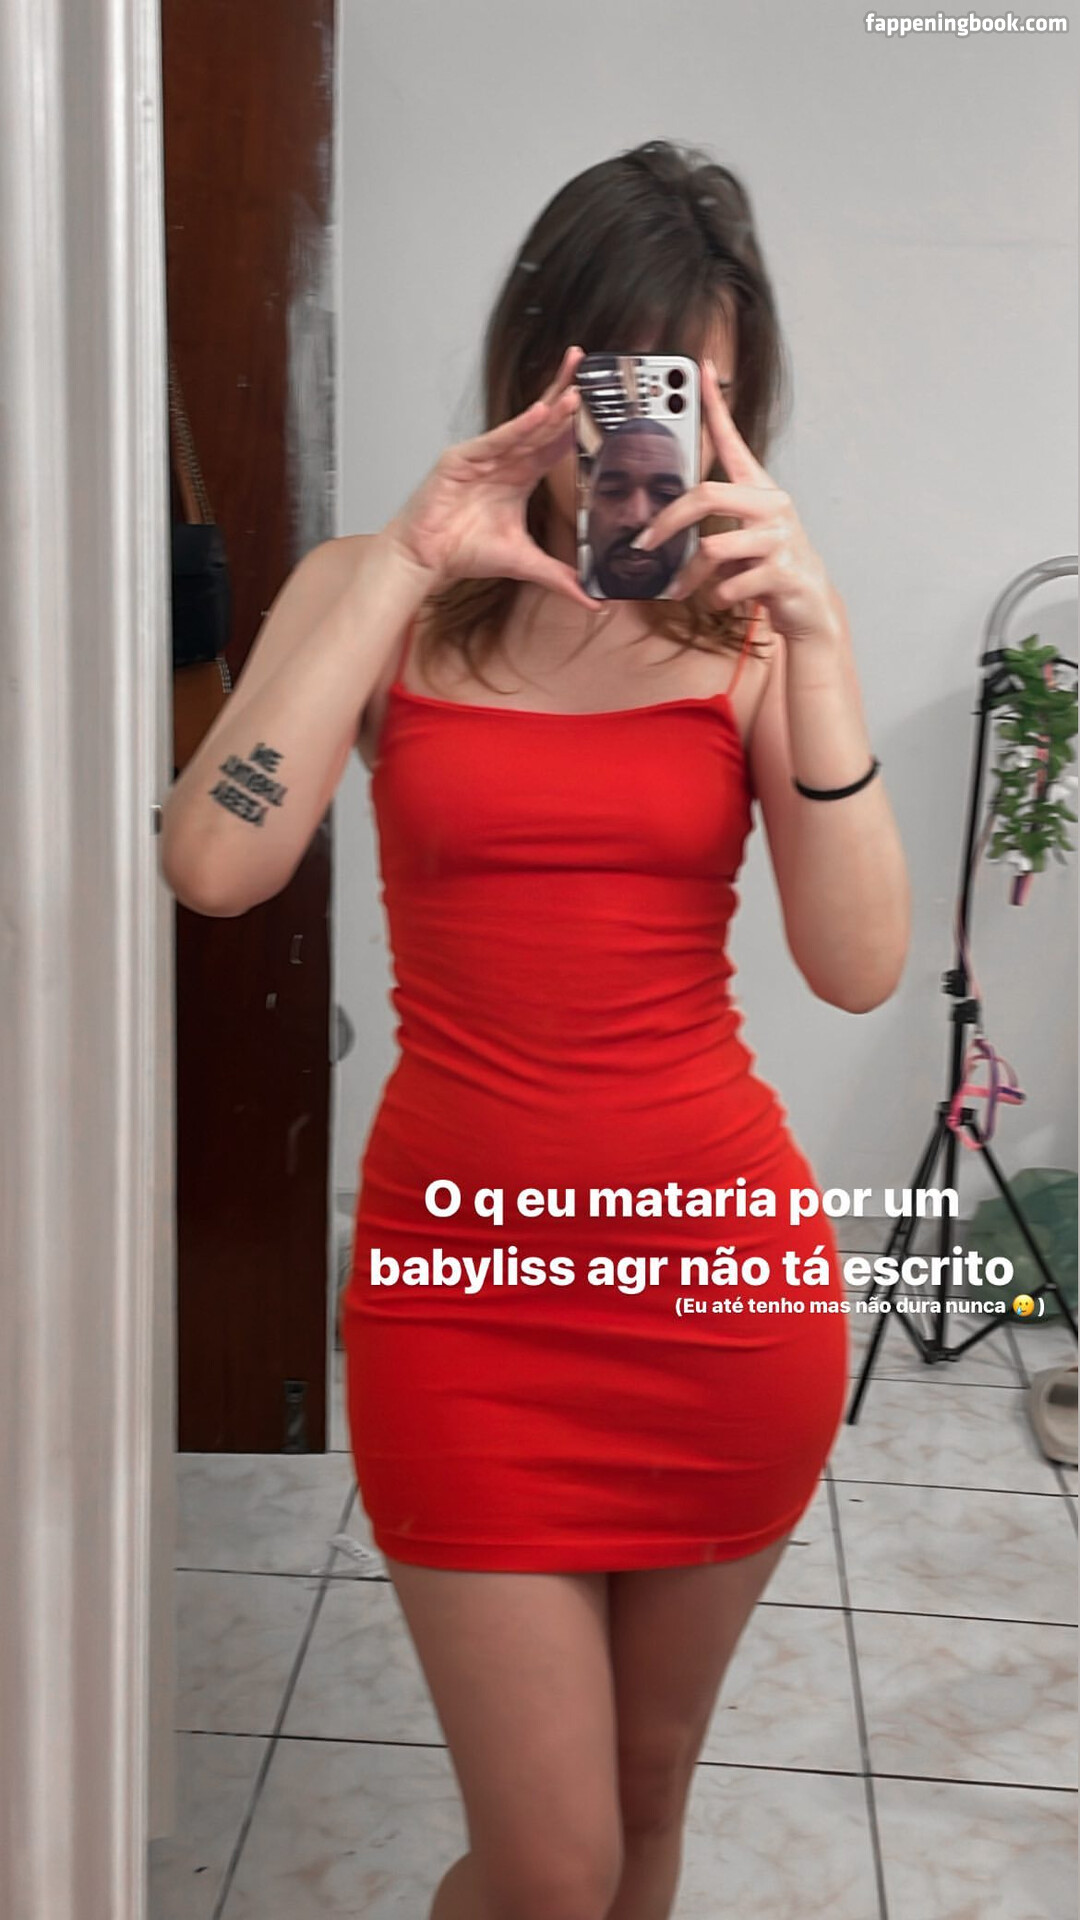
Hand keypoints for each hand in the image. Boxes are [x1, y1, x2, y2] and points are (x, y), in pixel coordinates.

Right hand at [382, 347, 594, 609]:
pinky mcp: (461, 460)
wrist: (426, 559)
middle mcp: (505, 460)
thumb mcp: (524, 564)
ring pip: (523, 428)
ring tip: (578, 390)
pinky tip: (540, 413)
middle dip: (566, 394)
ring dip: (550, 409)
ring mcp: (483, 456)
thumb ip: (560, 578)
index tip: (604, 402)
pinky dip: (516, 428)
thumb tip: (594, 603)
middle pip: (542, 422)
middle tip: (589, 365)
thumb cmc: (464, 551)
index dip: (578, 422)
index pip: (556, 442)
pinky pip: (495, 441)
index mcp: (521, 476)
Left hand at [630, 358, 840, 646]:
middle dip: (667, 522)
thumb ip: (716, 523)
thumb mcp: (742, 536)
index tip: (702, 370)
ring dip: (689, 576)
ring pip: (713, 549)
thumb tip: (662, 527)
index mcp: (758, 491)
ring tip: (679, 590)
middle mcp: (772, 506)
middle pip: (706, 495)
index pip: (733, 442)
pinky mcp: (783, 572)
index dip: (716, 407)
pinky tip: (720, 600)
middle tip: (643, 544)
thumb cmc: (769, 567)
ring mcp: (779, 538)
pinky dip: (715, 597)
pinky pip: (729, 585)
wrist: (810, 605)